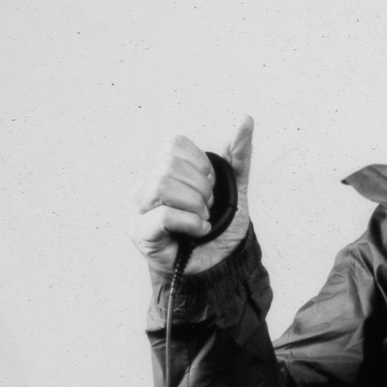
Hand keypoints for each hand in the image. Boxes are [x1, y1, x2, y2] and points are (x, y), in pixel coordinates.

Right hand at [131, 115, 254, 278]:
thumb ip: (239, 156)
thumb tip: (247, 120)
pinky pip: (161, 216)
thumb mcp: (236, 188)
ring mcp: (139, 209)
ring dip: (195, 205)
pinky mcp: (140, 233)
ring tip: (203, 220)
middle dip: (201, 188)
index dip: (201, 165)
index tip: (211, 187)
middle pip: (168, 165)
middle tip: (208, 208)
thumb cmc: (221, 228)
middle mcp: (146, 185)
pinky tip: (199, 231)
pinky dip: (189, 222)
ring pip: (162, 185)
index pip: (175, 145)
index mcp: (163, 169)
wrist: (221, 266)